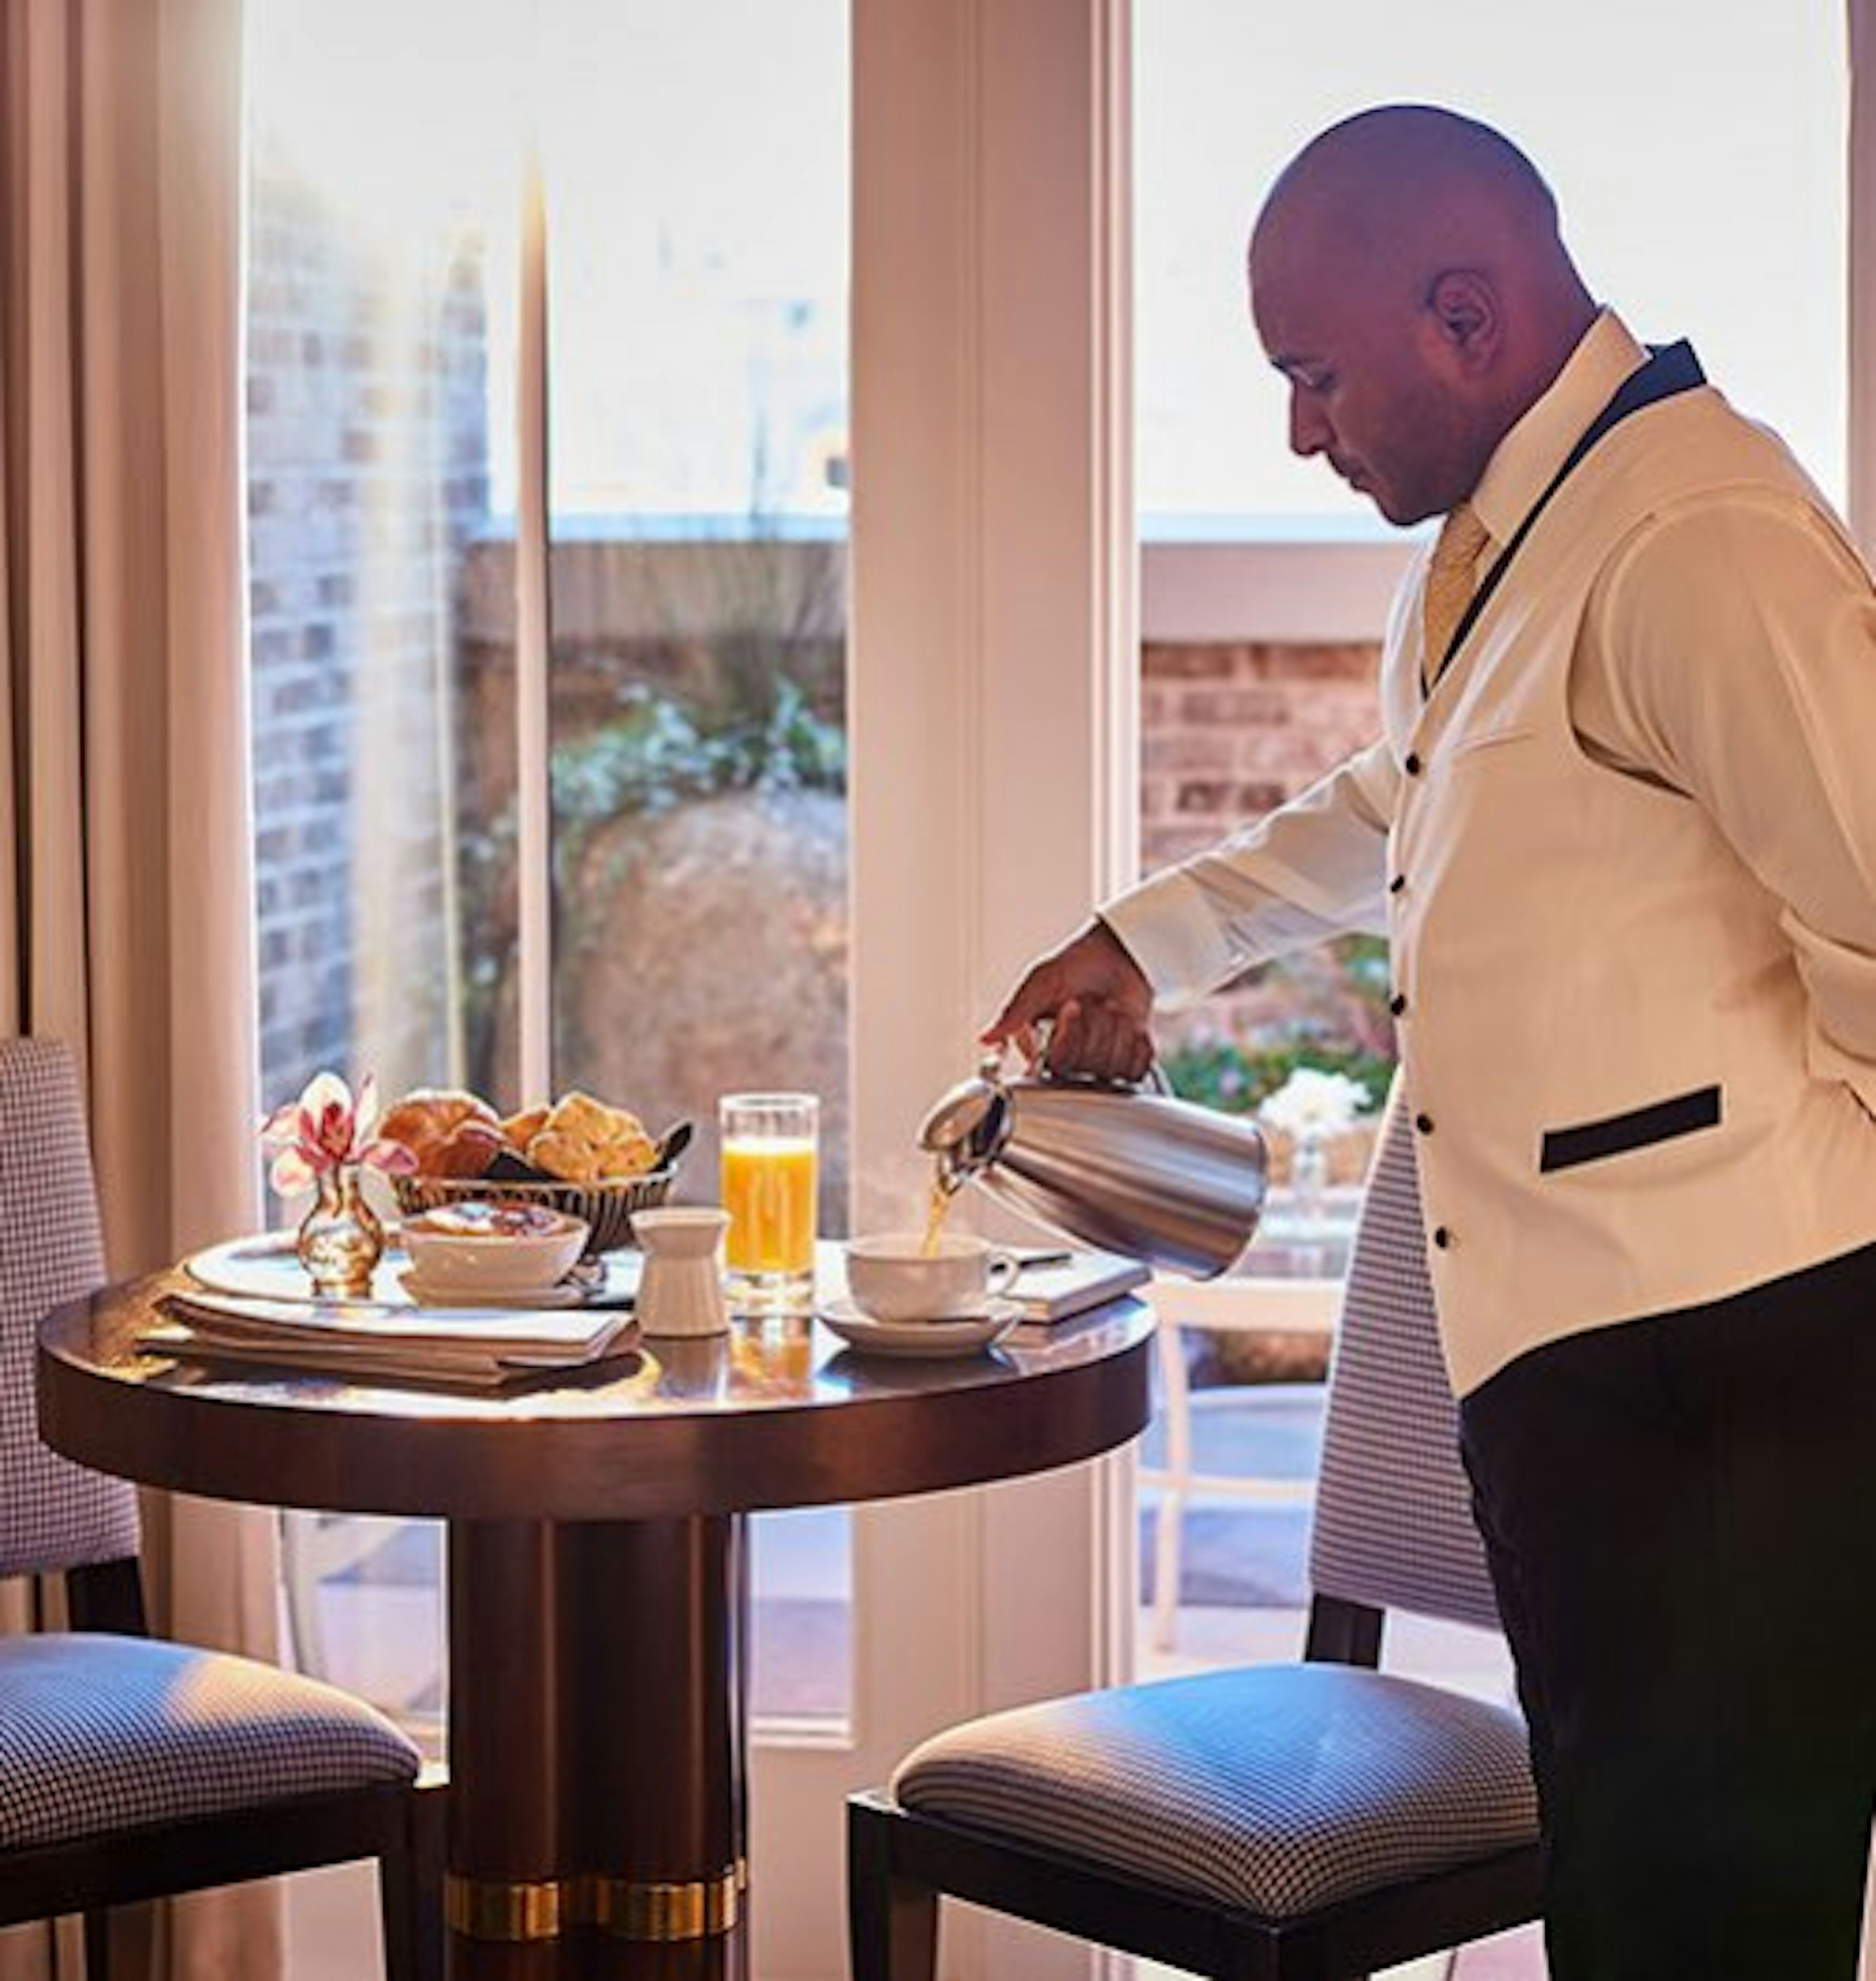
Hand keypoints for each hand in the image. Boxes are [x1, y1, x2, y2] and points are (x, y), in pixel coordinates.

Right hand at [981, 920, 1154, 1083]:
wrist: (1123, 953)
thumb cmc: (1080, 962)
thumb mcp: (1042, 982)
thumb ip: (1015, 1013)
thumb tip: (985, 1038)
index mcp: (1042, 1044)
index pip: (1056, 1062)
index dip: (1069, 1034)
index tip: (1073, 1004)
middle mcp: (1069, 1058)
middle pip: (1085, 1065)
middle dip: (1095, 1026)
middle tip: (1094, 1002)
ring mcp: (1099, 1062)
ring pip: (1111, 1068)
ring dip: (1118, 1032)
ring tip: (1113, 1010)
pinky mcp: (1127, 1062)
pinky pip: (1135, 1072)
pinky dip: (1137, 1045)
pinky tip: (1132, 1026)